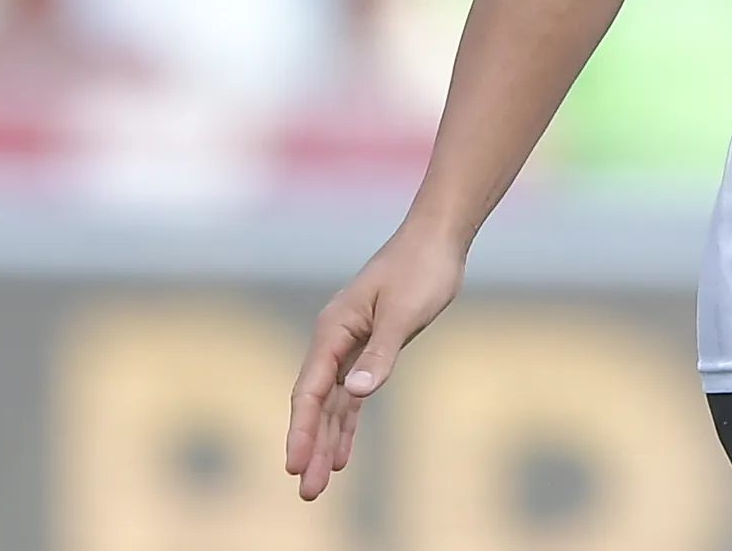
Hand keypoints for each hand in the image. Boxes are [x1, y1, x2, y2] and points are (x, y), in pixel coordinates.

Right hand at [284, 222, 464, 500]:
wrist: (436, 239)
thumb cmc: (421, 269)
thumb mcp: (404, 313)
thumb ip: (381, 354)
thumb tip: (355, 392)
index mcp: (333, 330)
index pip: (310, 390)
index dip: (301, 430)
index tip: (294, 465)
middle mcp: (333, 340)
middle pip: (315, 402)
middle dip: (309, 446)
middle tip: (306, 491)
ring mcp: (349, 345)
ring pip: (330, 403)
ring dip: (325, 441)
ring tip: (318, 484)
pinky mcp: (369, 348)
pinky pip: (349, 394)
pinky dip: (345, 422)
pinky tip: (342, 453)